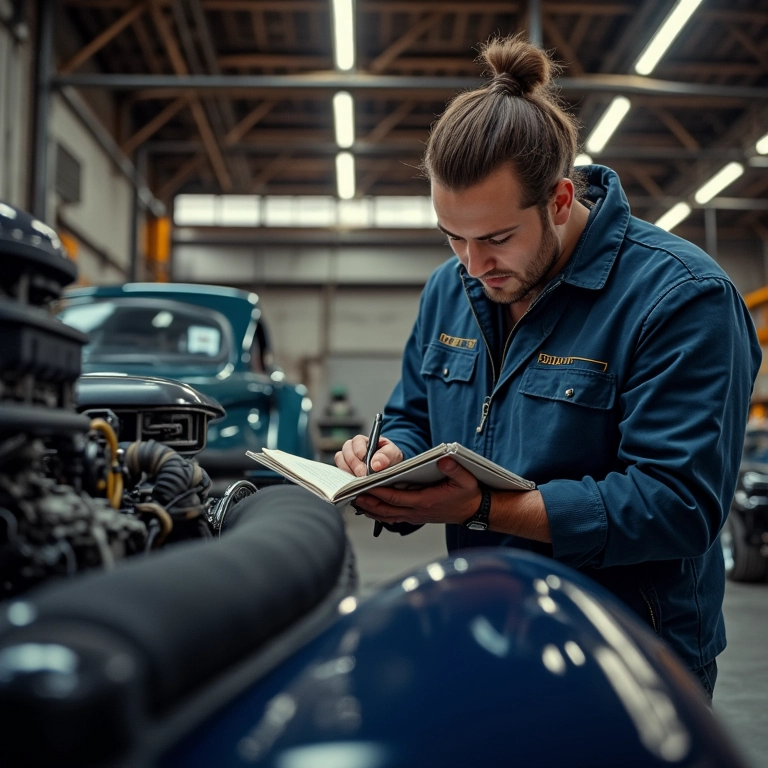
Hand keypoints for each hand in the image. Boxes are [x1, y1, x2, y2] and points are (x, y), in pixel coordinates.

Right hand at [335, 434, 403, 476]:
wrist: (388, 470)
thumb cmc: (390, 459)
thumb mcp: (393, 454)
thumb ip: (386, 456)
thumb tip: (376, 465)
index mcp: (364, 441)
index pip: (357, 441)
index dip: (360, 451)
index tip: (365, 462)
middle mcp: (352, 448)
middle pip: (346, 451)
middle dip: (355, 464)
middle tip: (363, 475)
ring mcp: (346, 459)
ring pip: (340, 461)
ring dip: (349, 470)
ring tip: (359, 479)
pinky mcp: (344, 470)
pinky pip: (339, 471)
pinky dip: (346, 477)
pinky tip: (354, 483)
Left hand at [353, 457, 481, 524]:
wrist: (473, 511)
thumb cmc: (467, 494)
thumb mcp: (466, 479)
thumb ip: (455, 469)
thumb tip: (444, 459)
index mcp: (425, 501)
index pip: (395, 498)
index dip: (378, 493)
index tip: (364, 487)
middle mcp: (417, 511)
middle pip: (386, 509)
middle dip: (368, 502)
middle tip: (351, 495)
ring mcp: (415, 516)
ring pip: (386, 515)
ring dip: (370, 509)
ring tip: (355, 501)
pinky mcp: (415, 516)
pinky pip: (392, 517)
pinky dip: (379, 514)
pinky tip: (369, 509)